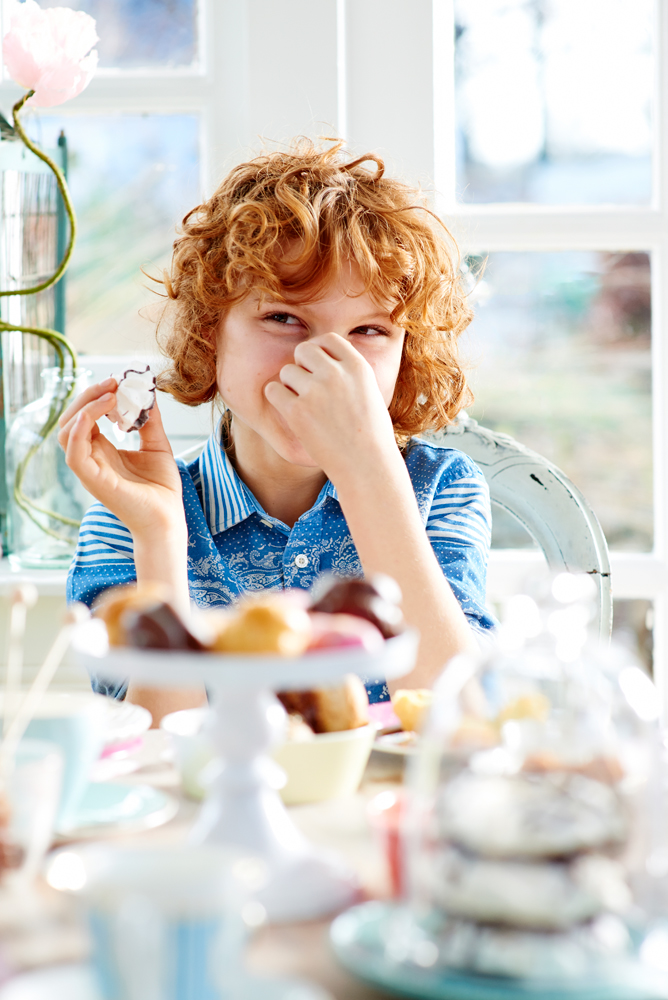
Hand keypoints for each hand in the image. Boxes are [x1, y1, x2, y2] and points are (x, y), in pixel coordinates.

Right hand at [58, 378, 184, 537]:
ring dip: (84, 407)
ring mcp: (90, 469)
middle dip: (88, 395)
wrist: (168, 518)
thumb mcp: (157, 444)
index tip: (118, 381)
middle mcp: (92, 458)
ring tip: (110, 395)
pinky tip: (97, 414)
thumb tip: (148, 392)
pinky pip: (74, 453)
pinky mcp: (94, 481)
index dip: (96, 396)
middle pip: (71, 419)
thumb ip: (150, 420)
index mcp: (102, 450)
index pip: (85, 416)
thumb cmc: (161, 488)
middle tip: (112, 382)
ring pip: (66, 432)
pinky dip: (80, 429)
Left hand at [264, 333, 397, 483]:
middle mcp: (336, 374)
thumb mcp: (371, 393)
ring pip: (287, 371)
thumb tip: (328, 357)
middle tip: (307, 386)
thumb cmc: (371, 434)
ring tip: (303, 405)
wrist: (366, 466)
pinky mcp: (296, 411)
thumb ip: (350, 373)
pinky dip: (278, 399)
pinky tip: (290, 411)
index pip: (329, 340)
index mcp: (358, 367)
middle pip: (304, 350)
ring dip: (290, 385)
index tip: (318, 367)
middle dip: (302, 365)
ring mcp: (315, 392)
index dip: (320, 351)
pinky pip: (273, 391)